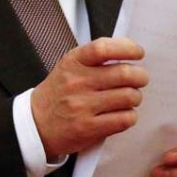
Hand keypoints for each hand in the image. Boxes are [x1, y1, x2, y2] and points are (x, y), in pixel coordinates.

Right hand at [30, 37, 148, 157]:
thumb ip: (94, 59)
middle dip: (140, 76)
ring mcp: (82, 106)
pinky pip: (124, 119)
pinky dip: (130, 116)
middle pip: (124, 74)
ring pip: (129, 97)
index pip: (103, 48)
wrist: (36, 123)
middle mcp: (77, 82)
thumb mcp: (68, 68)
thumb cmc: (58, 94)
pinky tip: (122, 114)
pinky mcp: (88, 128)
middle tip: (140, 79)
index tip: (138, 53)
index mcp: (73, 63)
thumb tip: (128, 52)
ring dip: (135, 98)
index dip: (126, 48)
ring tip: (129, 98)